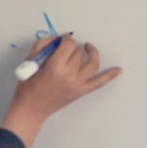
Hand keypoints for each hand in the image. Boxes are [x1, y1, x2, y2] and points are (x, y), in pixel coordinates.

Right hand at [1, 34, 122, 147]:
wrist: (31, 108)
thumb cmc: (28, 86)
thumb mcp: (29, 61)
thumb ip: (43, 45)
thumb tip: (57, 38)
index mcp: (55, 67)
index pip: (69, 45)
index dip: (66, 39)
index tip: (62, 41)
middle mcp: (69, 75)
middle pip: (79, 53)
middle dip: (73, 49)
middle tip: (65, 51)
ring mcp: (77, 84)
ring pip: (92, 63)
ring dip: (92, 53)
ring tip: (88, 49)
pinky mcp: (81, 91)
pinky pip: (99, 83)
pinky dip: (109, 76)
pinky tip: (118, 70)